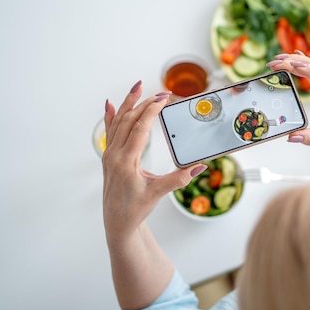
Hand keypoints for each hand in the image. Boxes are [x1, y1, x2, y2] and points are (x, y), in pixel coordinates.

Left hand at [102, 81, 205, 240]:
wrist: (117, 222)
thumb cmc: (135, 209)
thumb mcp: (158, 193)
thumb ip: (179, 179)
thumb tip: (200, 166)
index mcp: (126, 162)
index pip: (139, 129)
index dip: (151, 111)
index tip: (163, 99)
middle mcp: (114, 155)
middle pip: (128, 120)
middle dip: (144, 103)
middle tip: (161, 93)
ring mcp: (109, 154)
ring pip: (117, 122)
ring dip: (128, 104)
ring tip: (138, 87)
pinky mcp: (109, 156)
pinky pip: (109, 131)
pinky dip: (110, 116)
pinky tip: (110, 104)